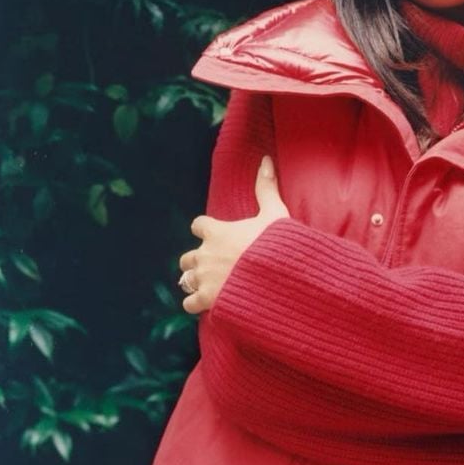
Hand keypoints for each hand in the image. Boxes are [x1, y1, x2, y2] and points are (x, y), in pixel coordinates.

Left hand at [178, 155, 288, 314]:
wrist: (277, 278)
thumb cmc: (276, 245)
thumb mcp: (274, 213)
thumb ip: (266, 188)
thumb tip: (266, 160)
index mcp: (217, 232)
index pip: (198, 226)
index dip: (205, 230)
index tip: (214, 235)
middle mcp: (205, 254)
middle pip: (187, 257)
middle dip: (197, 261)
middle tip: (212, 266)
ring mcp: (205, 278)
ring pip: (186, 280)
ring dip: (195, 282)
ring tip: (208, 286)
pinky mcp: (208, 300)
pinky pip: (189, 304)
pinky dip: (196, 304)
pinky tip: (208, 304)